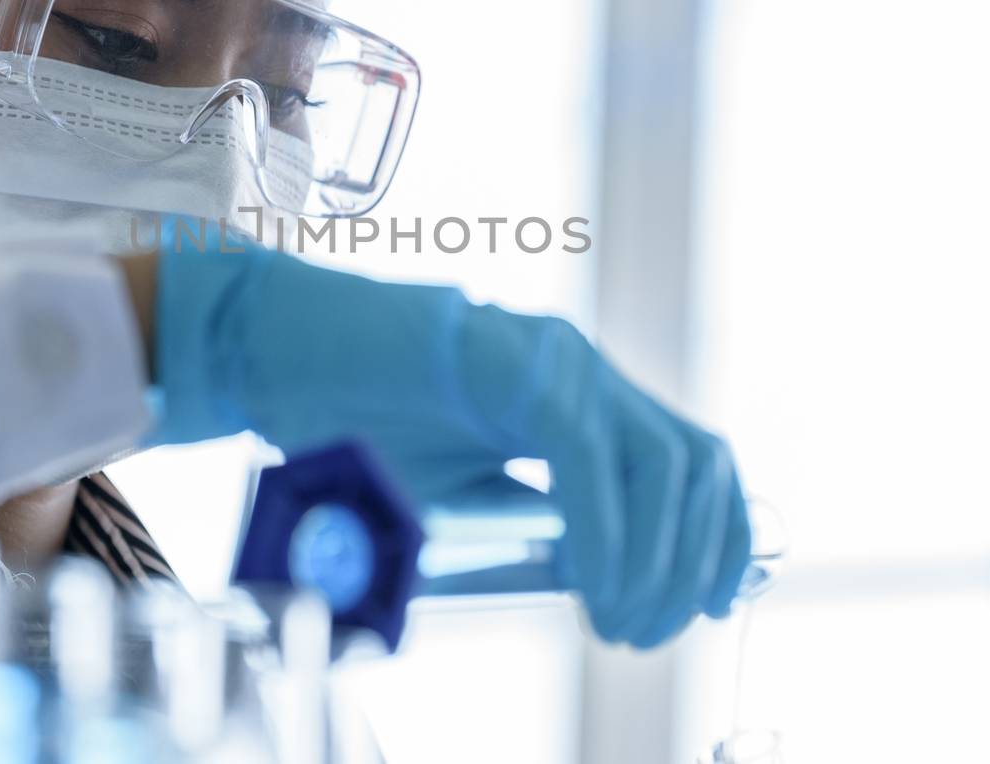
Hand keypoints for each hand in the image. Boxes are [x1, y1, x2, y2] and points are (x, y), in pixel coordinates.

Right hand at [146, 232, 750, 647]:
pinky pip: (582, 449)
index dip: (718, 536)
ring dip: (656, 556)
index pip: (688, 457)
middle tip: (648, 634)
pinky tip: (593, 583)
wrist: (272, 355)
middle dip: (690, 563)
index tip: (708, 608)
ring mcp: (549, 355)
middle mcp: (579, 368)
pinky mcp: (507, 357)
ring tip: (623, 621)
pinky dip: (604, 529)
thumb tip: (609, 581)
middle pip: (692, 460)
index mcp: (578, 396)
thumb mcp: (465, 494)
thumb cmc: (355, 424)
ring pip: (657, 457)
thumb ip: (535, 524)